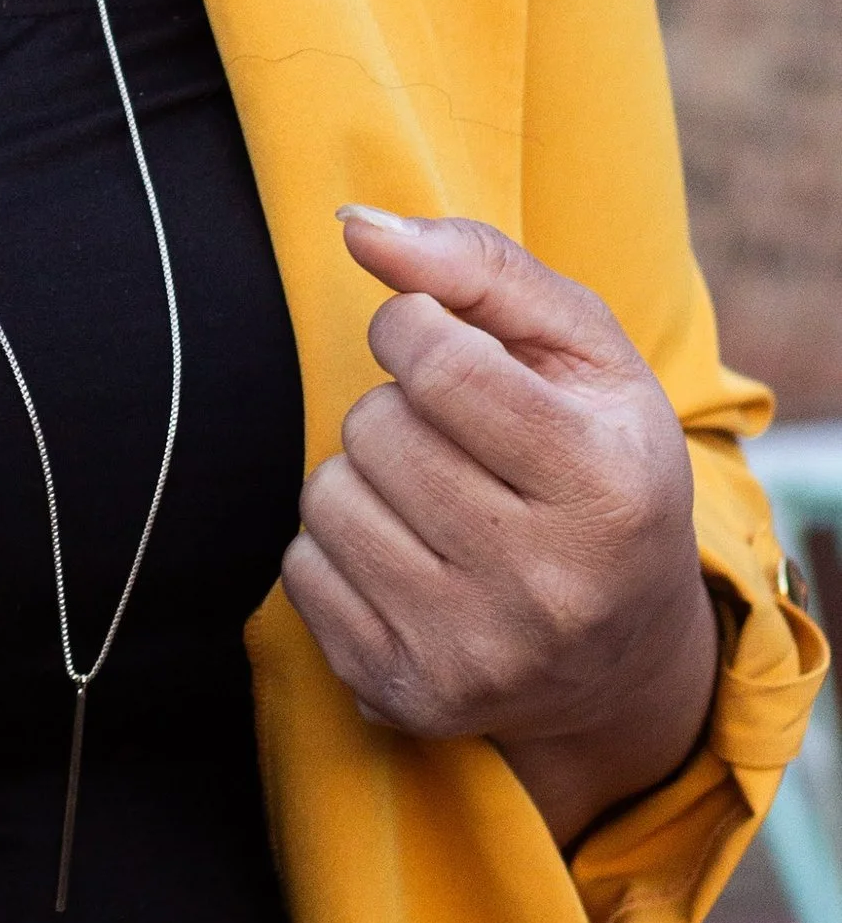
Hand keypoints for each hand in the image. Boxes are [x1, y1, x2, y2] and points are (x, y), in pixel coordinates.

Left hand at [281, 208, 720, 848]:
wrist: (622, 655)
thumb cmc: (598, 462)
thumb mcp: (584, 351)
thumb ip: (479, 266)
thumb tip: (356, 226)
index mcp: (606, 488)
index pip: (436, 359)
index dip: (413, 327)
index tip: (438, 342)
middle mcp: (547, 587)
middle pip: (375, 428)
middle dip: (396, 408)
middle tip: (458, 443)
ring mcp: (474, 653)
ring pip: (328, 495)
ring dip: (364, 475)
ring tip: (436, 501)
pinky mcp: (405, 696)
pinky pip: (300, 570)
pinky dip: (339, 547)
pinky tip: (410, 559)